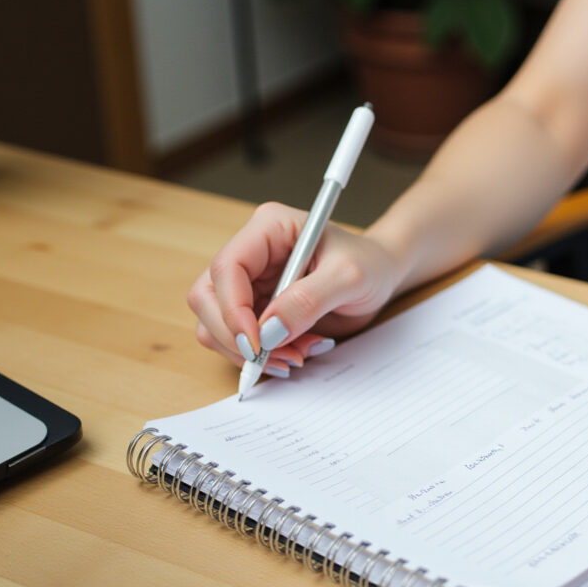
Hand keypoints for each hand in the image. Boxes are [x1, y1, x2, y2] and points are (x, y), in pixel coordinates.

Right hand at [186, 202, 404, 371]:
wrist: (381, 278)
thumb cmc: (370, 264)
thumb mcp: (350, 277)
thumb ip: (310, 300)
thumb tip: (269, 331)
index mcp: (268, 228)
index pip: (227, 267)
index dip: (232, 309)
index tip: (257, 344)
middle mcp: (251, 254)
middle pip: (207, 298)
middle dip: (235, 336)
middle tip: (274, 358)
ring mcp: (249, 283)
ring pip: (214, 325)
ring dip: (251, 352)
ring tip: (298, 354)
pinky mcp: (254, 309)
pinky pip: (237, 341)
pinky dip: (262, 357)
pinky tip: (297, 352)